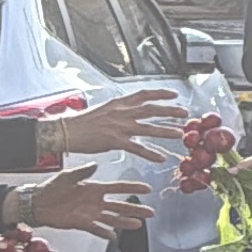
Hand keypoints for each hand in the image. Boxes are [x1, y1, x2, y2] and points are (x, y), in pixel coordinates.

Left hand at [10, 166, 154, 237]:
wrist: (37, 202)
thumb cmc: (51, 187)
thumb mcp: (67, 176)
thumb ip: (83, 172)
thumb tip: (96, 165)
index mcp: (94, 188)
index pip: (118, 188)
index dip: (133, 188)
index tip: (147, 189)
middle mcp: (95, 201)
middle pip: (120, 206)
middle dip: (136, 209)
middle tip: (150, 212)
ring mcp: (90, 213)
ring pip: (112, 219)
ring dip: (125, 222)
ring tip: (138, 225)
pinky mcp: (81, 223)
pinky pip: (96, 229)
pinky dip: (105, 233)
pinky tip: (113, 236)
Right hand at [50, 88, 184, 159]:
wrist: (65, 131)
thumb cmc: (82, 123)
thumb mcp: (103, 110)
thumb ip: (119, 111)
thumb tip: (130, 112)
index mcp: (118, 104)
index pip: (144, 94)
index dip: (160, 94)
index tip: (174, 95)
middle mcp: (121, 113)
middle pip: (151, 110)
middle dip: (170, 111)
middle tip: (185, 114)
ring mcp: (119, 127)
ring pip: (148, 128)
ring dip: (166, 131)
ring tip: (179, 135)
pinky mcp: (114, 141)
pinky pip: (137, 148)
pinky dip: (150, 153)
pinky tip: (160, 158)